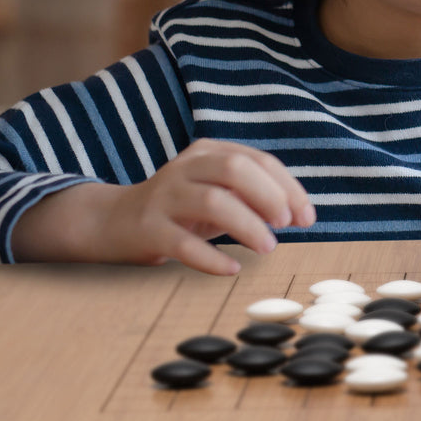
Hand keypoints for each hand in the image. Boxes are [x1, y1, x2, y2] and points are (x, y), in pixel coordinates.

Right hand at [12, 139, 315, 274]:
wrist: (114, 221)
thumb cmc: (182, 207)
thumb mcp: (217, 192)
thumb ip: (252, 195)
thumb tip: (298, 212)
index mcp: (208, 152)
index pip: (257, 160)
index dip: (287, 187)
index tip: (306, 217)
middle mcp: (185, 168)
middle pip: (233, 169)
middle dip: (268, 195)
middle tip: (285, 224)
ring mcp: (164, 197)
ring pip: (211, 202)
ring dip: (247, 225)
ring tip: (267, 247)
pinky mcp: (148, 230)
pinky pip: (182, 244)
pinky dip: (211, 258)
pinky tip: (232, 269)